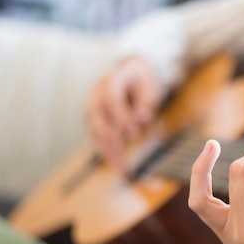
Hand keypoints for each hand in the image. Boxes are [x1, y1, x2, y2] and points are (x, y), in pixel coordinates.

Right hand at [86, 56, 164, 173]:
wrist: (132, 74)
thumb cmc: (143, 82)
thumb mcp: (151, 87)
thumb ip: (146, 102)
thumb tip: (143, 119)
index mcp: (112, 79)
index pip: (112, 98)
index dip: (121, 116)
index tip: (135, 134)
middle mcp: (97, 92)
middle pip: (95, 114)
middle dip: (108, 135)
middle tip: (121, 152)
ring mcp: (92, 105)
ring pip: (93, 129)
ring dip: (106, 150)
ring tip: (121, 168)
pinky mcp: (94, 120)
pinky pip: (97, 138)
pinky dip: (107, 152)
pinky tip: (118, 166)